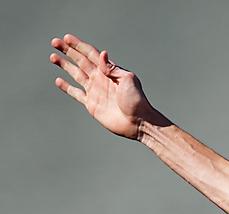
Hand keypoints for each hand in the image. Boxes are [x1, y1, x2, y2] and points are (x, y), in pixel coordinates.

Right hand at [50, 33, 164, 139]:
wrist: (138, 122)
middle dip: (68, 51)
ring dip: (65, 65)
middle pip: (81, 61)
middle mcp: (100, 79)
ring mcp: (95, 91)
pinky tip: (59, 80)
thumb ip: (112, 68)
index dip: (79, 46)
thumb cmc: (136, 100)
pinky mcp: (91, 104)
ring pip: (76, 74)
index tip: (67, 37)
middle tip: (55, 42)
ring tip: (53, 57)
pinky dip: (67, 87)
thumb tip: (102, 54)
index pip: (91, 54)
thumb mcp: (128, 80)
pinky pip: (76, 93)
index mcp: (109, 71)